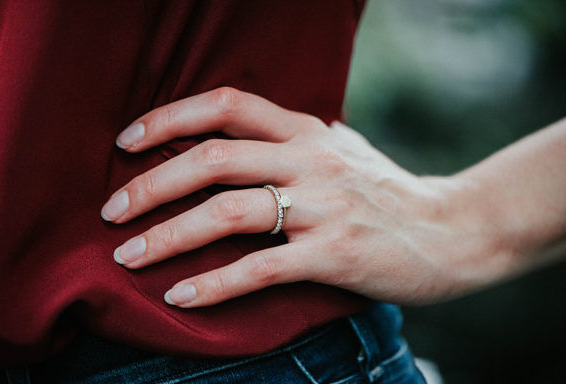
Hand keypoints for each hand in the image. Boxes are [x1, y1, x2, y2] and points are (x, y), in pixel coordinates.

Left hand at [101, 87, 495, 307]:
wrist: (454, 230)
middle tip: (111, 212)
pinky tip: (181, 296)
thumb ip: (294, 143)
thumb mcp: (341, 151)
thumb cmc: (388, 193)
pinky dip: (215, 283)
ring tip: (129, 255)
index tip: (127, 142)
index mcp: (308, 131)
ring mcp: (324, 206)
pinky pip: (261, 267)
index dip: (171, 117)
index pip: (228, 104)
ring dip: (169, 235)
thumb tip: (237, 144)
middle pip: (214, 159)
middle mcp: (311, 160)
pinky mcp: (336, 254)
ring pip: (229, 212)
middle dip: (152, 184)